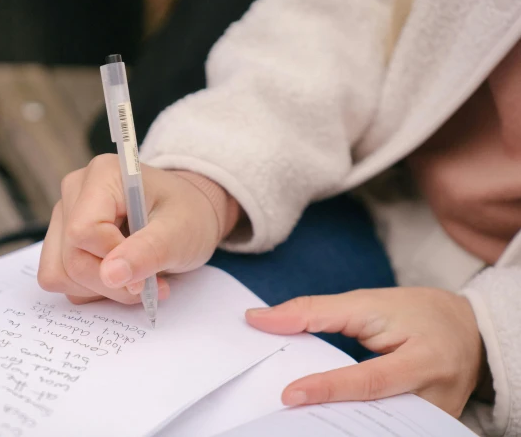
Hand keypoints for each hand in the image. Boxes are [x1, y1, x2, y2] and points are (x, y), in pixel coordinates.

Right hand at [38, 154, 233, 303]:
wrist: (190, 216)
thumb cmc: (188, 216)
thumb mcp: (180, 233)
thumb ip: (147, 252)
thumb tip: (111, 275)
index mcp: (103, 175)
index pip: (83, 231)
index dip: (112, 261)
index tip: (146, 275)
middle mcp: (75, 190)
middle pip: (70, 256)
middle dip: (110, 282)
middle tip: (148, 284)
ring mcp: (64, 215)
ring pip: (59, 272)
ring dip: (100, 288)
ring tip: (137, 279)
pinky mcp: (62, 238)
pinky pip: (60, 277)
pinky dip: (91, 288)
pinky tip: (120, 277)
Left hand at [246, 288, 484, 416]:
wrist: (469, 331)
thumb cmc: (415, 313)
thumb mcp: (367, 302)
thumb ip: (313, 311)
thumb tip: (258, 319)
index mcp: (425, 358)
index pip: (371, 381)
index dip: (329, 389)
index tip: (289, 395)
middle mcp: (438, 396)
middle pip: (377, 416)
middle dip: (332, 417)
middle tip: (288, 416)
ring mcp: (437, 418)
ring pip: (382, 430)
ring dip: (341, 425)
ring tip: (301, 420)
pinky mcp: (430, 428)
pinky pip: (388, 430)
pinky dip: (357, 425)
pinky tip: (328, 421)